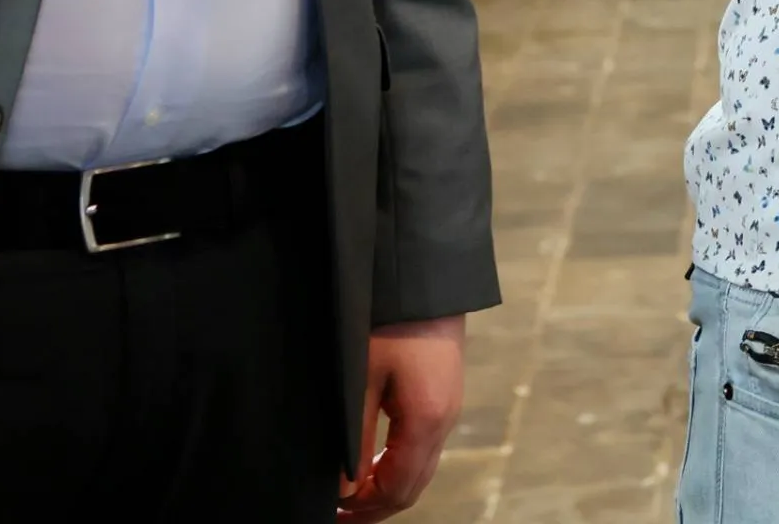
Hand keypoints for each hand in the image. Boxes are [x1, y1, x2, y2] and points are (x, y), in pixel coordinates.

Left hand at [339, 316, 466, 519]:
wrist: (422, 278)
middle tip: (335, 513)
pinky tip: (369, 460)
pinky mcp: (444, 395)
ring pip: (419, 469)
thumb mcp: (361, 382)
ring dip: (384, 486)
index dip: (362, 511)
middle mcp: (446, 421)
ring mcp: (449, 408)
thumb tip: (345, 489)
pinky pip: (423, 447)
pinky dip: (396, 464)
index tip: (329, 513)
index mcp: (427, 421)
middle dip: (374, 507)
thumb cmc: (389, 324)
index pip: (397, 491)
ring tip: (347, 491)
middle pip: (412, 487)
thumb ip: (353, 441)